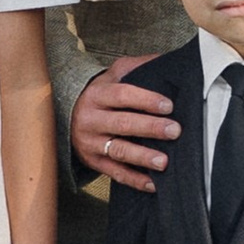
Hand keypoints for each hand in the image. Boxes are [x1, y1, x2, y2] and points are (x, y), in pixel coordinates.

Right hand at [72, 62, 175, 184]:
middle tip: (174, 131)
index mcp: (98, 94)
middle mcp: (91, 119)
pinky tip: (153, 183)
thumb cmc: (102, 93)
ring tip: (164, 161)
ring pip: (119, 151)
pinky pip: (115, 173)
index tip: (169, 105)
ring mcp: (91, 143)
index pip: (123, 95)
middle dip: (150, 128)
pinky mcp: (94, 162)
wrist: (68, 115)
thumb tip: (167, 60)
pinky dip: (135, 179)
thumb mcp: (114, 75)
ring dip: (143, 157)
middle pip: (123, 123)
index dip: (146, 100)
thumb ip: (138, 66)